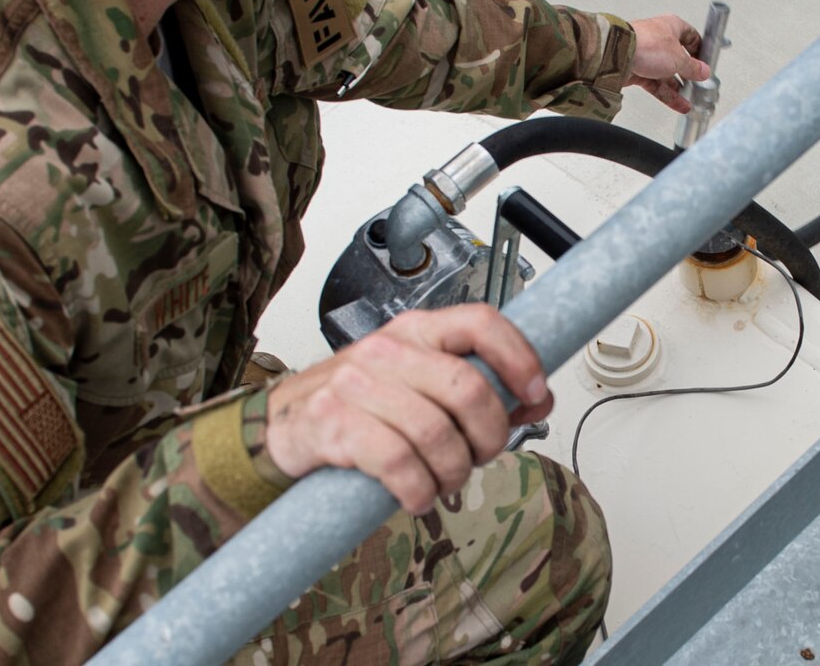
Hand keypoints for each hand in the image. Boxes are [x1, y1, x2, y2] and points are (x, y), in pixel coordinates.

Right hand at [263, 304, 552, 513]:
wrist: (282, 425)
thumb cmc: (360, 405)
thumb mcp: (418, 383)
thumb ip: (475, 386)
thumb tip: (537, 399)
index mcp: (417, 331)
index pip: (481, 323)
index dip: (519, 358)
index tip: (536, 393)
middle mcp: (388, 349)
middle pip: (467, 389)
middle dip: (489, 436)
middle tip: (480, 456)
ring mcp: (356, 383)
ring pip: (436, 433)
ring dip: (453, 472)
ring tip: (445, 482)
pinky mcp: (332, 423)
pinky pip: (398, 462)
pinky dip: (419, 490)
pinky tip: (417, 496)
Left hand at [626, 14, 710, 112]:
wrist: (617, 54)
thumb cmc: (646, 45)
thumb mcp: (679, 58)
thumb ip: (693, 67)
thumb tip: (703, 71)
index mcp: (671, 26)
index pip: (691, 36)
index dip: (700, 50)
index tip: (706, 63)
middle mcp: (659, 39)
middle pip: (678, 58)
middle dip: (688, 73)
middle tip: (698, 84)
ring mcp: (647, 55)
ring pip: (666, 73)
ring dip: (678, 87)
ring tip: (689, 98)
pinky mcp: (637, 69)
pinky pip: (655, 84)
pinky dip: (667, 94)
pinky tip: (678, 103)